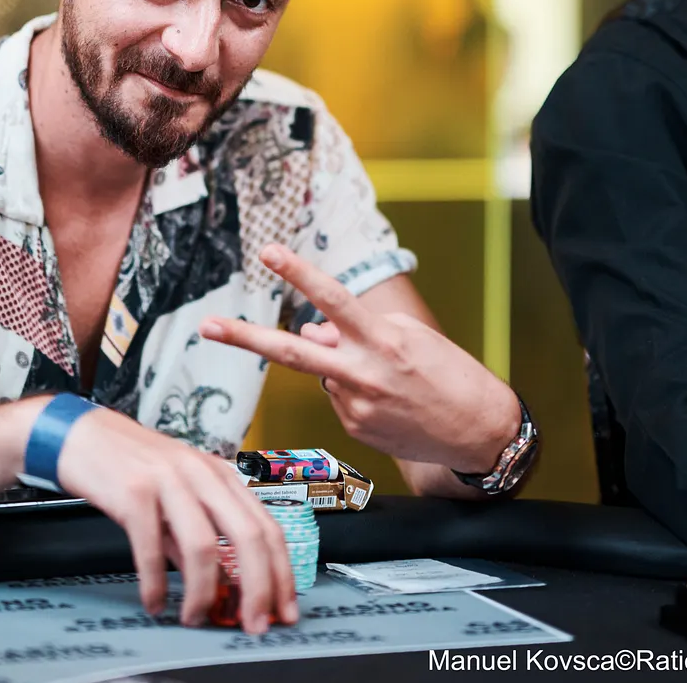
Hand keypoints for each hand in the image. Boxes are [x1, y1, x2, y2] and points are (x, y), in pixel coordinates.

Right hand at [55, 408, 298, 634]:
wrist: (83, 434)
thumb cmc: (133, 464)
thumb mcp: (179, 493)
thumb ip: (199, 533)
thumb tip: (220, 584)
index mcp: (220, 474)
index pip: (267, 526)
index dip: (282, 573)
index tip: (284, 610)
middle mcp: (201, 474)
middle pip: (248, 536)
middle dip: (258, 589)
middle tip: (254, 624)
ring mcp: (168, 480)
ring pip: (204, 546)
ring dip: (202, 593)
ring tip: (193, 617)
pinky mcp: (133, 492)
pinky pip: (152, 549)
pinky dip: (156, 584)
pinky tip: (154, 602)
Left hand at [198, 243, 517, 471]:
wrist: (480, 433)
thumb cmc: (449, 375)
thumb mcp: (409, 339)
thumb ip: (352, 332)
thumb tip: (309, 333)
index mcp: (383, 342)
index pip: (332, 300)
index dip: (299, 273)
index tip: (268, 252)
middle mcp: (363, 374)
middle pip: (291, 352)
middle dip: (244, 337)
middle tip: (207, 325)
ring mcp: (355, 407)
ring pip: (323, 372)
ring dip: (341, 366)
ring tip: (390, 381)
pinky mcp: (354, 429)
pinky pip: (338, 397)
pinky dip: (354, 391)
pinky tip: (388, 402)